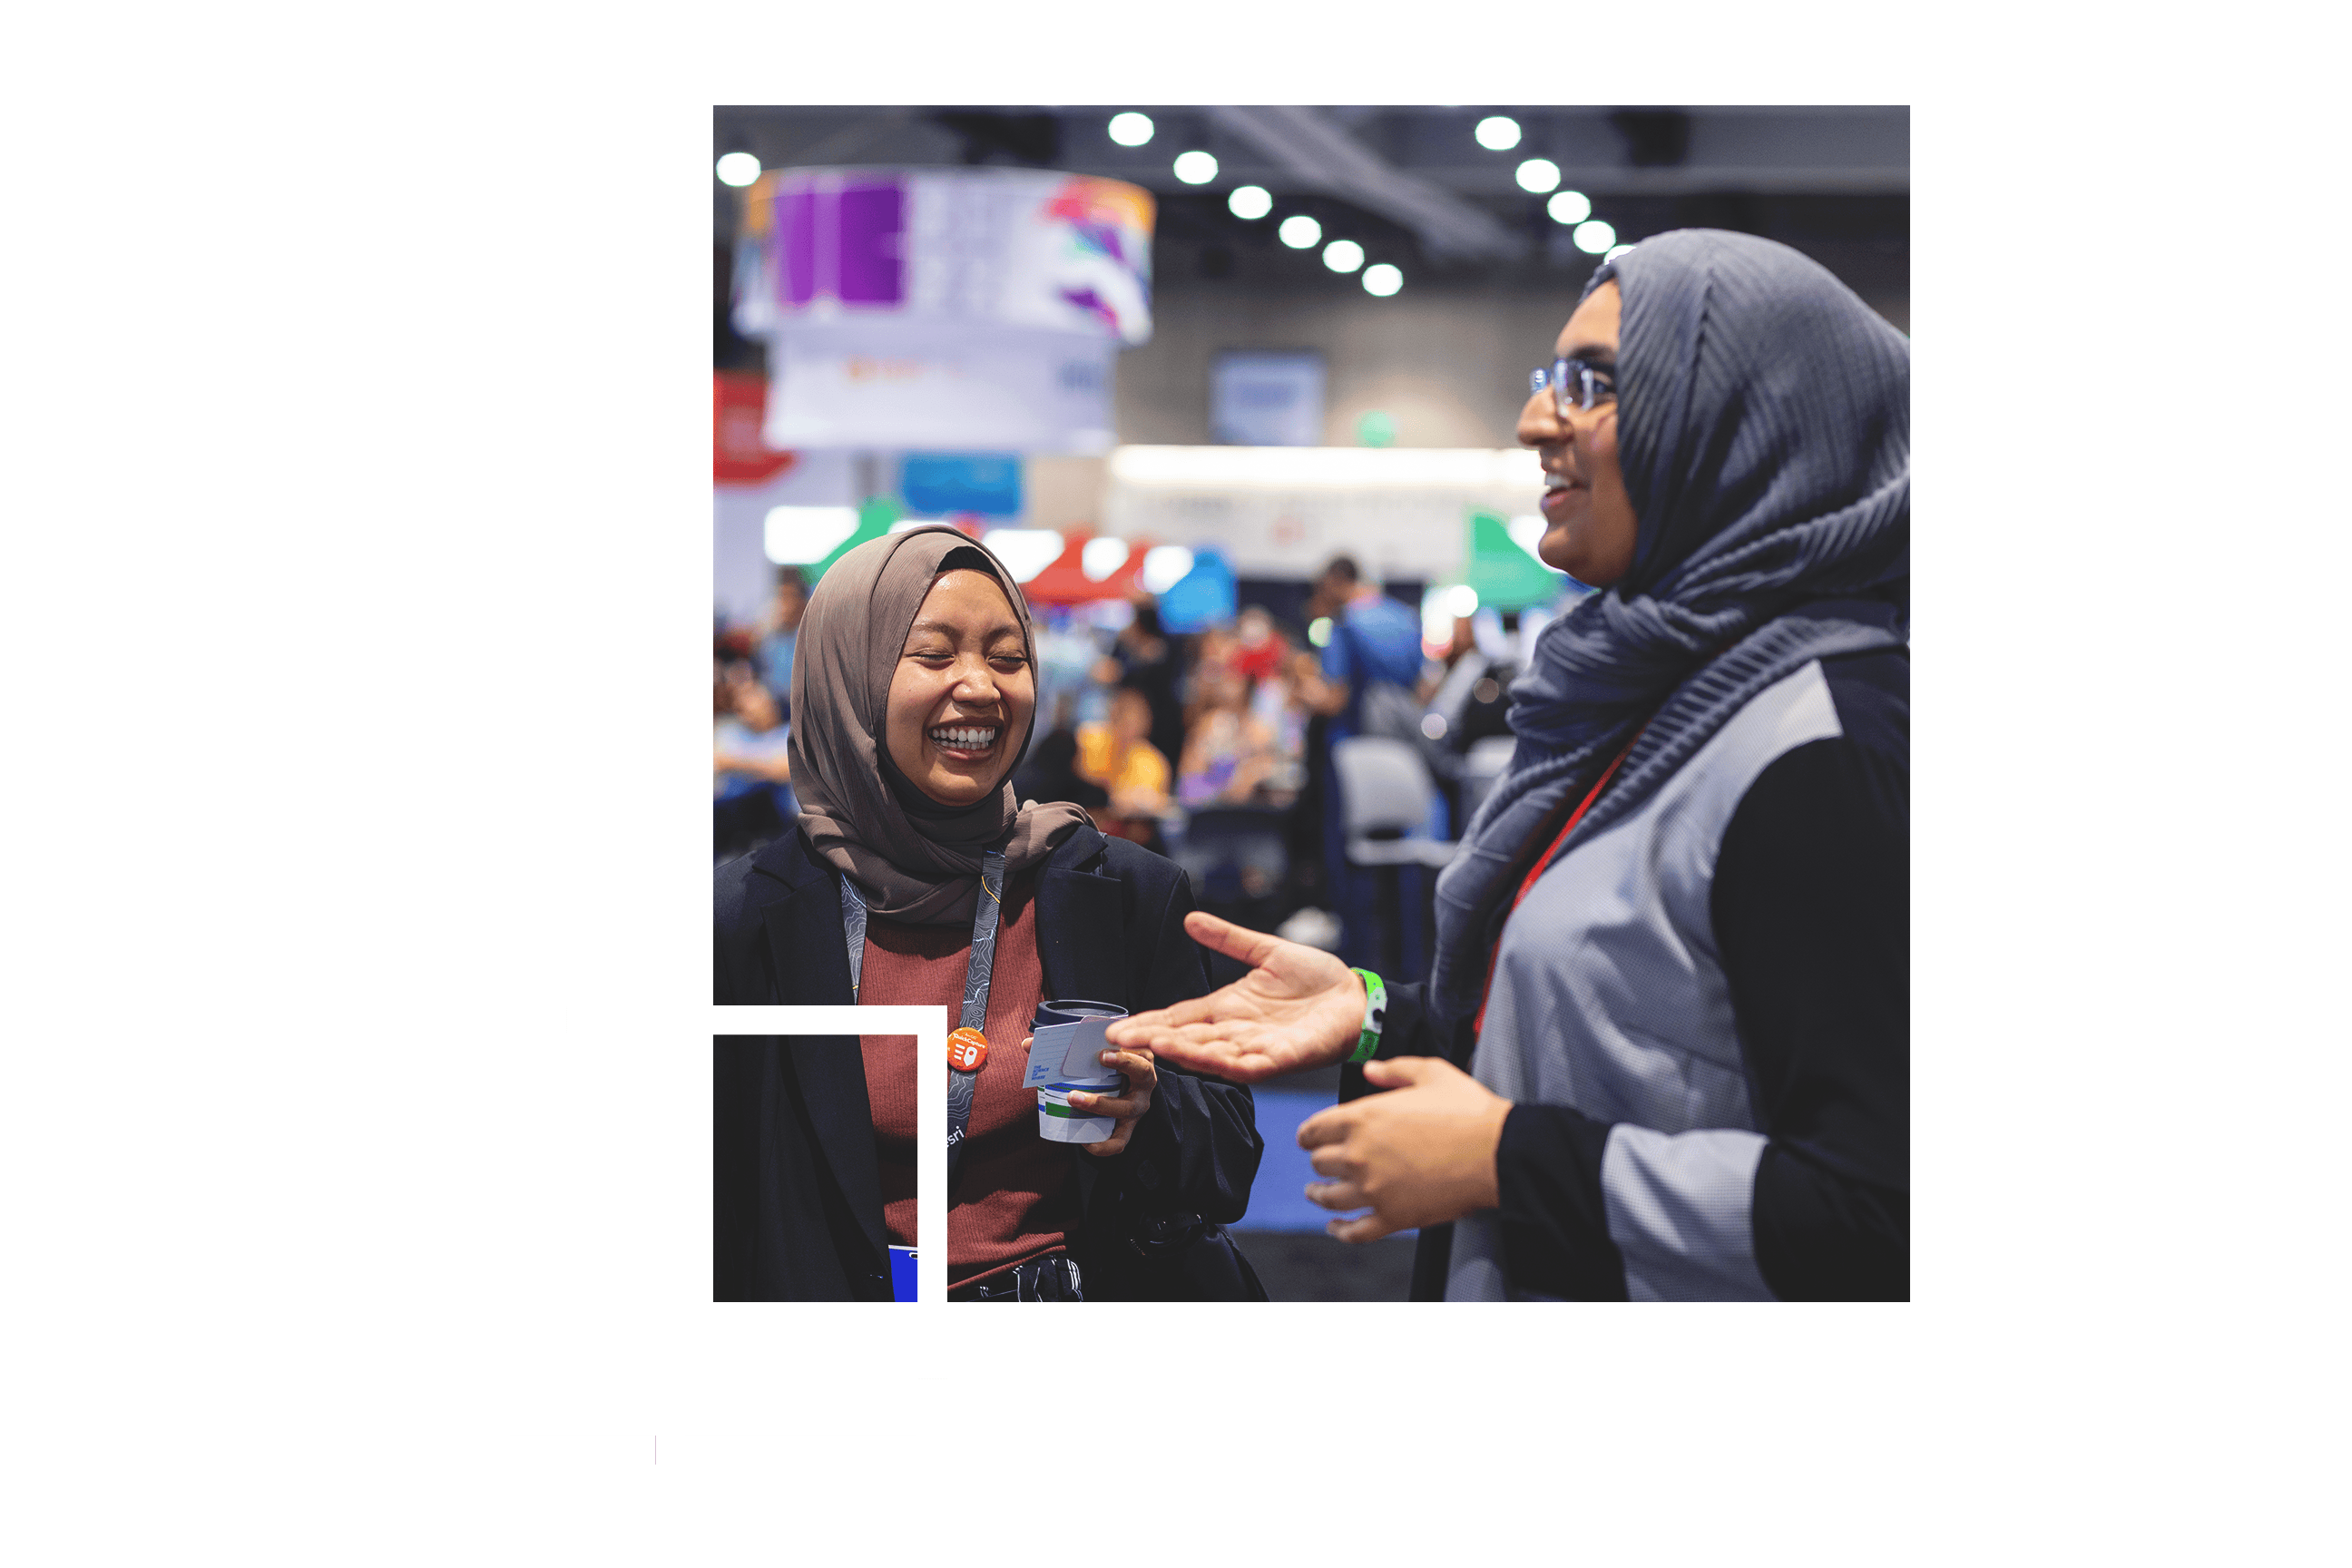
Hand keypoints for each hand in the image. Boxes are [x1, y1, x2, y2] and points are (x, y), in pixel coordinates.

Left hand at [1034, 1039, 1156, 1157]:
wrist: (1121, 1093)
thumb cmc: (1103, 1070)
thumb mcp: (1094, 1054)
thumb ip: (1064, 1047)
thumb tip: (1028, 1044)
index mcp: (1138, 1057)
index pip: (1140, 1048)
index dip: (1126, 1050)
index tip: (1103, 1050)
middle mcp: (1143, 1082)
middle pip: (1142, 1073)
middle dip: (1122, 1065)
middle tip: (1097, 1059)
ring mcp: (1136, 1107)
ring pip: (1125, 1108)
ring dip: (1099, 1103)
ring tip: (1073, 1098)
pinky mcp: (1127, 1130)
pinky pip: (1119, 1143)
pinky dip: (1102, 1146)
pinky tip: (1084, 1141)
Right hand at [1106, 912, 1364, 1082]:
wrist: (1357, 999)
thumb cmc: (1316, 980)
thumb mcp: (1266, 951)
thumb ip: (1228, 938)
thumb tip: (1190, 919)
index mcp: (1228, 1008)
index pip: (1179, 1017)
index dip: (1149, 1022)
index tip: (1115, 1027)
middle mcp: (1236, 1032)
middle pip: (1186, 1039)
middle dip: (1153, 1040)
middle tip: (1118, 1041)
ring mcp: (1257, 1048)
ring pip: (1211, 1054)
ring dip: (1182, 1051)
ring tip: (1152, 1044)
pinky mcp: (1282, 1058)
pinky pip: (1248, 1065)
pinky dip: (1225, 1063)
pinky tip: (1204, 1058)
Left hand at [1297, 1057, 1511, 1242]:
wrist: (1498, 1152)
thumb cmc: (1469, 1111)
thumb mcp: (1430, 1073)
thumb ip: (1394, 1070)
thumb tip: (1371, 1070)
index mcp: (1362, 1117)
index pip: (1314, 1130)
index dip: (1309, 1134)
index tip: (1310, 1138)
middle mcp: (1359, 1155)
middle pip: (1320, 1163)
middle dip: (1319, 1161)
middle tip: (1321, 1162)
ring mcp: (1374, 1190)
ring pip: (1330, 1198)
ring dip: (1319, 1195)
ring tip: (1316, 1194)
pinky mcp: (1394, 1218)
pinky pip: (1356, 1231)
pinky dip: (1341, 1231)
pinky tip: (1336, 1228)